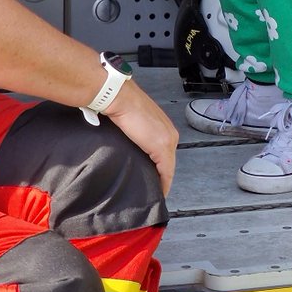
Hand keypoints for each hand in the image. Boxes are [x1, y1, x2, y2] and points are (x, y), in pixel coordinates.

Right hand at [104, 81, 178, 195]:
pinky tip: (158, 191)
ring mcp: (168, 140)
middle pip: (169, 161)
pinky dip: (163, 182)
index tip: (156, 181)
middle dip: (162, 176)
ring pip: (168, 167)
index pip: (166, 153)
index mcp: (165, 128)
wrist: (120, 98)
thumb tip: (131, 144)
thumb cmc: (122, 106)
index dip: (162, 169)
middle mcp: (171, 134)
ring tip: (154, 193)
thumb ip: (138, 134)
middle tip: (153, 190)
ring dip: (162, 181)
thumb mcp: (134, 122)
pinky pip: (165, 170)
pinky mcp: (161, 147)